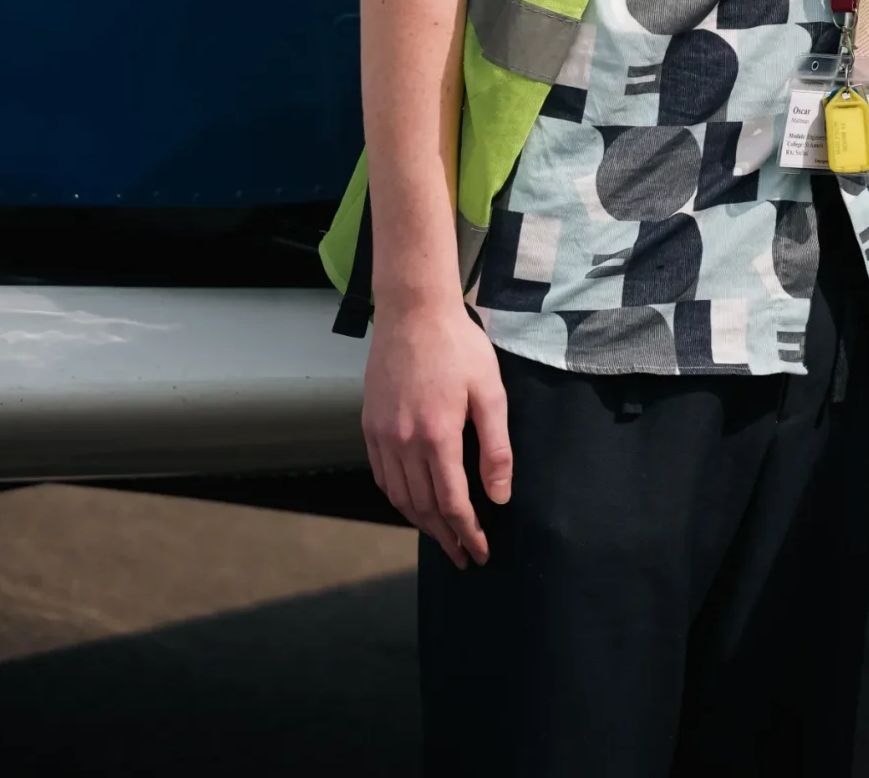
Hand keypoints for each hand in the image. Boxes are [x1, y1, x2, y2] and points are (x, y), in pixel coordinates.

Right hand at [362, 297, 512, 566]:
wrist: (413, 312)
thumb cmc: (458, 346)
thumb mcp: (490, 391)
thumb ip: (496, 447)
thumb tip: (498, 496)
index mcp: (437, 436)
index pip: (452, 503)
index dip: (467, 533)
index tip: (480, 552)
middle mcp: (404, 442)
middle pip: (423, 508)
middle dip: (445, 537)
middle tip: (463, 556)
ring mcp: (382, 435)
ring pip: (399, 497)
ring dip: (420, 523)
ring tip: (441, 536)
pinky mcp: (370, 425)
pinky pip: (382, 476)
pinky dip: (397, 498)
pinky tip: (412, 502)